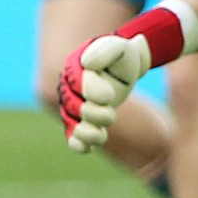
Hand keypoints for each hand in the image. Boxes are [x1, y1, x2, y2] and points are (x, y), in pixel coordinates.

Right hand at [58, 32, 149, 154]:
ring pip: (73, 124)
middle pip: (75, 107)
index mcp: (75, 69)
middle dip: (93, 114)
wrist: (127, 66)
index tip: (109, 95)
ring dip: (86, 133)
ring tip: (101, 136)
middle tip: (111, 114)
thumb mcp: (118, 48)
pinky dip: (78, 143)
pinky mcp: (84, 121)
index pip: (79, 85)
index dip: (92, 92)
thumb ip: (104, 51)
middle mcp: (71, 89)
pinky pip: (74, 136)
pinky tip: (85, 149)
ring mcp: (76, 106)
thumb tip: (88, 65)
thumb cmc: (122, 56)